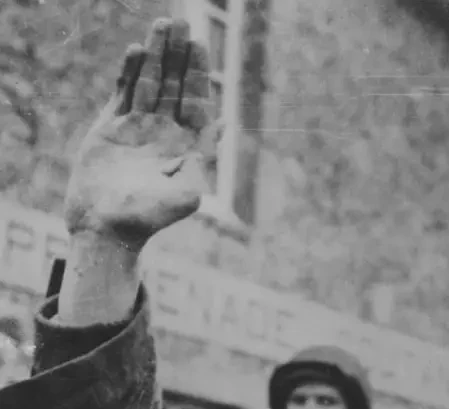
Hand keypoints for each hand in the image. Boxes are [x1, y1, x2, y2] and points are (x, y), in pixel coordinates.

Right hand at [63, 18, 214, 253]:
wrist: (108, 228)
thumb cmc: (149, 217)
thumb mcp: (187, 193)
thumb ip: (204, 160)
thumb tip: (224, 126)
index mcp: (187, 146)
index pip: (196, 101)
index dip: (198, 73)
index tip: (200, 45)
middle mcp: (164, 133)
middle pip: (175, 86)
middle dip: (179, 56)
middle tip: (182, 23)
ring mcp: (137, 128)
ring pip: (149, 83)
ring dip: (156, 55)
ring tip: (161, 25)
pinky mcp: (110, 128)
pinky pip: (123, 93)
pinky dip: (130, 73)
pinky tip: (138, 51)